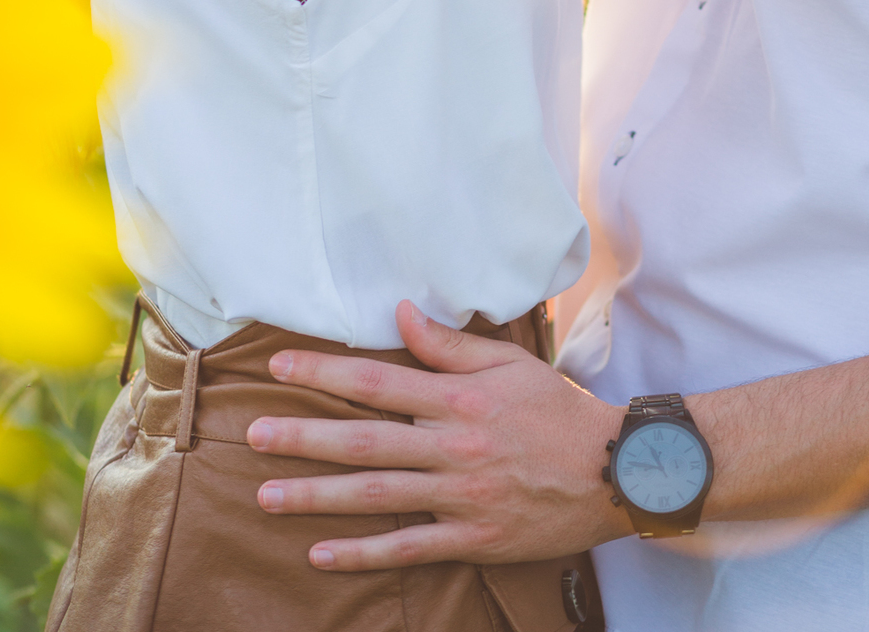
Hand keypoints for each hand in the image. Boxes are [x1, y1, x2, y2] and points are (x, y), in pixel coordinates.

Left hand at [246, 301, 627, 570]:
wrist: (615, 471)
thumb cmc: (558, 410)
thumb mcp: (509, 364)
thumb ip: (450, 345)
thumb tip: (402, 313)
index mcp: (460, 399)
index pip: (379, 381)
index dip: (326, 374)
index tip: (280, 366)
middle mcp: (454, 446)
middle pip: (365, 442)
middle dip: (303, 437)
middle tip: (253, 435)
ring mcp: (461, 496)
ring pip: (377, 496)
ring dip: (316, 497)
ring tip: (266, 495)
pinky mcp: (473, 537)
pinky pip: (408, 548)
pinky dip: (363, 553)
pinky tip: (321, 554)